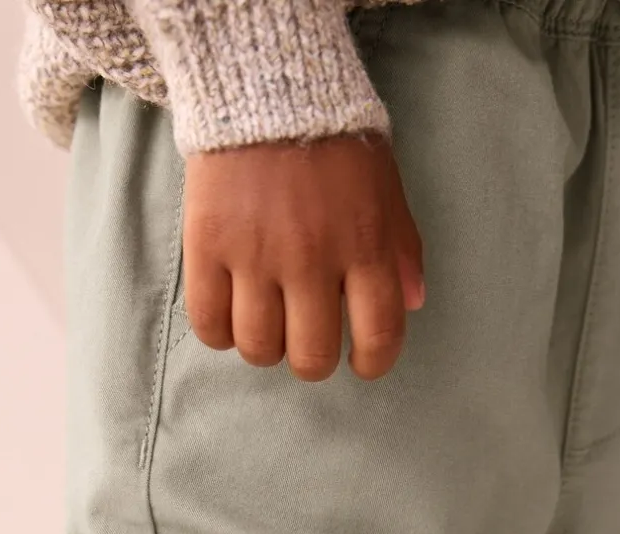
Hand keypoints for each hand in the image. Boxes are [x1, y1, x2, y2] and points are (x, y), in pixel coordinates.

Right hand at [182, 133, 424, 382]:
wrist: (267, 84)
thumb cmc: (334, 141)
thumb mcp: (385, 188)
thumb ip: (401, 249)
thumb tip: (412, 305)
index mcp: (364, 246)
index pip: (378, 336)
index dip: (372, 364)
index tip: (362, 363)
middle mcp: (311, 259)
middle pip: (311, 356)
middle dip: (311, 360)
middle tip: (306, 341)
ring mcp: (255, 255)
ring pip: (258, 348)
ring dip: (265, 347)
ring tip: (266, 321)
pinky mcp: (207, 247)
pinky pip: (208, 324)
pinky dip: (220, 333)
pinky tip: (230, 313)